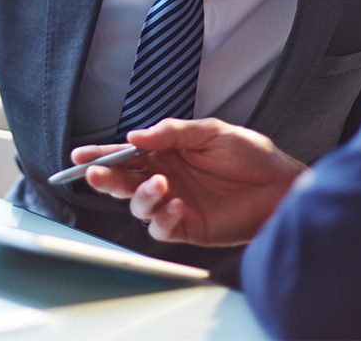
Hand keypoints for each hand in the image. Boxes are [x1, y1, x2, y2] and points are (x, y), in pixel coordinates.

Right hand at [73, 118, 306, 246]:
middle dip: (106, 179)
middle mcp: (165, 179)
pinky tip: (177, 205)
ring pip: (138, 206)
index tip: (79, 154)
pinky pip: (162, 228)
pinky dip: (163, 218)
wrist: (280, 185)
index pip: (126, 154)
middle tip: (96, 174)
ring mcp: (174, 203)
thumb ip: (172, 132)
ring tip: (161, 185)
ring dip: (141, 196)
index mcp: (165, 153)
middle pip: (124, 182)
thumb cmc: (250, 154)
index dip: (101, 154)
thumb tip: (136, 135)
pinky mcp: (188, 227)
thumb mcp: (211, 131)